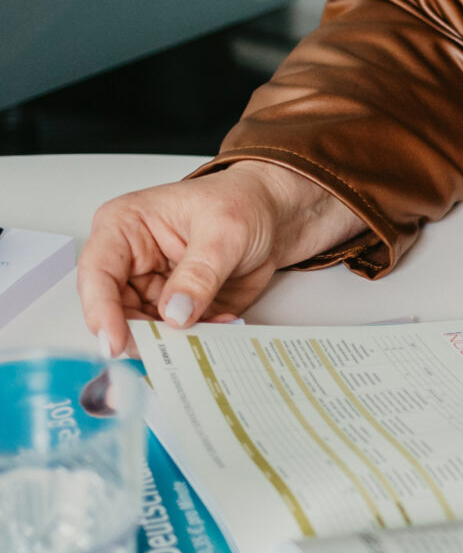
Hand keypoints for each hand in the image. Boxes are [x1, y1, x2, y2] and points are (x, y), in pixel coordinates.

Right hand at [78, 163, 360, 355]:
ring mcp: (151, 288)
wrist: (276, 214)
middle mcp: (130, 261)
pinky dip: (196, 339)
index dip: (100, 311)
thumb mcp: (224, 231)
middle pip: (114, 312)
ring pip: (143, 330)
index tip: (116, 342)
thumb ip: (199, 274)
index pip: (97, 273)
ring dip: (173, 340)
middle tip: (169, 350)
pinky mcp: (175, 309)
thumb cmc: (243, 202)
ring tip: (206, 331)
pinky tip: (221, 323)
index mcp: (125, 226)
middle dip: (140, 335)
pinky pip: (175, 337)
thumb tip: (174, 314)